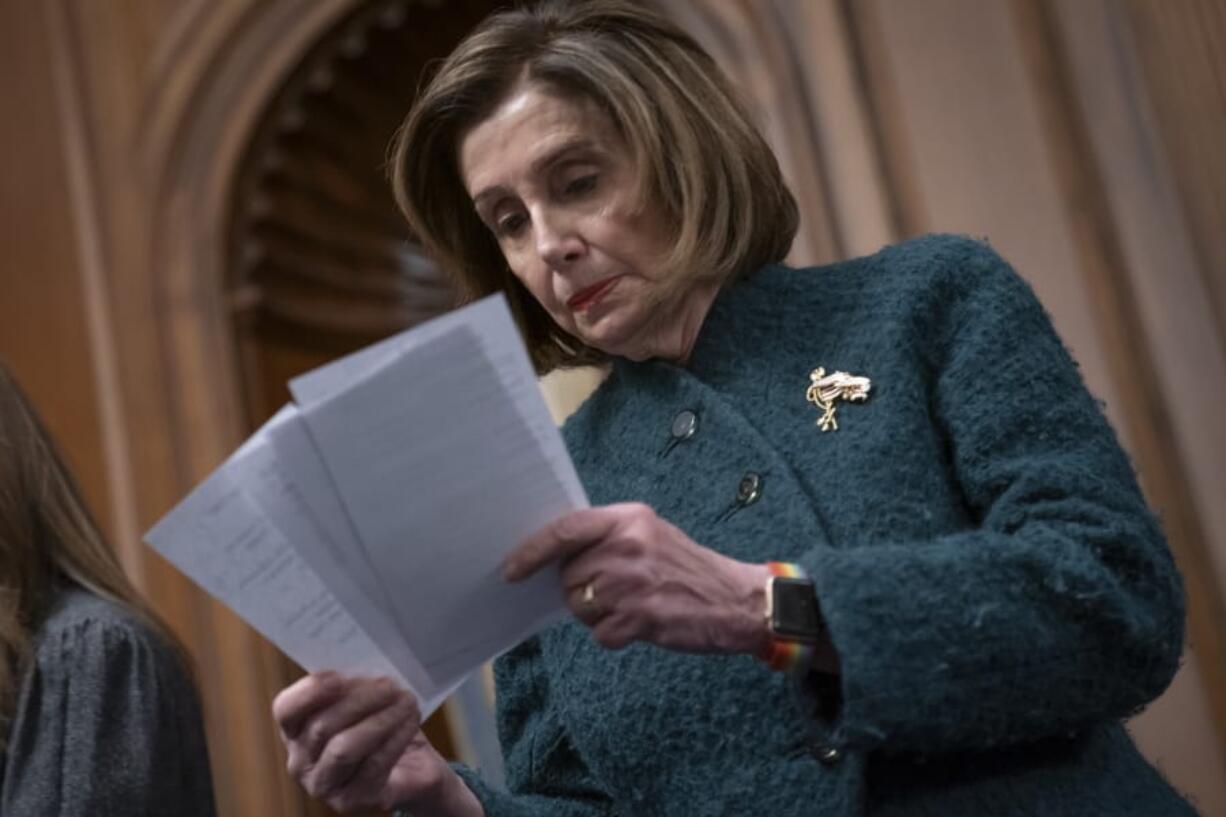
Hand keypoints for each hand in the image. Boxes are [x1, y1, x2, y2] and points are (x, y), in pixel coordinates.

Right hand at [271, 673, 482, 815]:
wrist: (412, 768)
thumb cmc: (381, 726)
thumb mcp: (363, 701)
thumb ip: (354, 685)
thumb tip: (363, 658)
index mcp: (296, 731)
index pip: (286, 710)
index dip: (309, 691)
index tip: (340, 675)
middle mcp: (301, 762)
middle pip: (322, 726)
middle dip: (360, 700)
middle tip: (390, 684)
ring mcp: (324, 786)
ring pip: (345, 748)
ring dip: (380, 719)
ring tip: (405, 700)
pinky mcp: (353, 801)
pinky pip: (373, 765)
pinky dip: (395, 738)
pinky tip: (410, 720)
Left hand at [504, 503, 770, 654]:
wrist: (737, 599)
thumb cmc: (686, 569)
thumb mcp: (650, 535)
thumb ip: (607, 539)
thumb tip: (554, 559)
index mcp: (629, 519)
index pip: (565, 530)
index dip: (532, 551)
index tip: (510, 569)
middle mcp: (630, 546)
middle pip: (570, 577)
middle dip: (583, 591)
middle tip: (617, 593)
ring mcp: (635, 582)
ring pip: (581, 607)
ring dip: (600, 616)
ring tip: (634, 607)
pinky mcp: (643, 617)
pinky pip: (602, 634)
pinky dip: (616, 636)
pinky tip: (643, 625)